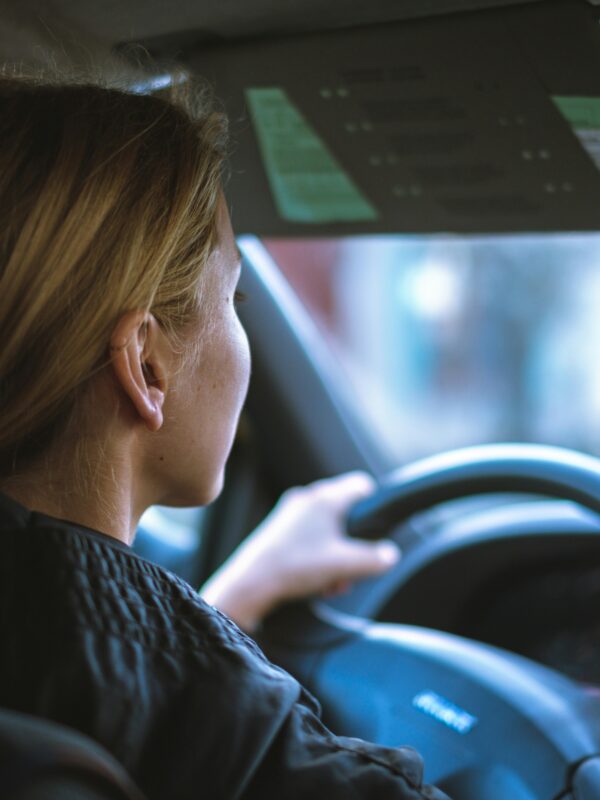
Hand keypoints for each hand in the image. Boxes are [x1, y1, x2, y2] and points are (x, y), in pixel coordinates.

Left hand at [200, 472, 399, 631]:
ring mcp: (290, 513)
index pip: (361, 485)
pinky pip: (309, 538)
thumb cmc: (297, 567)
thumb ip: (375, 559)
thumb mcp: (345, 565)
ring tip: (334, 582)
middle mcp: (307, 499)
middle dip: (353, 543)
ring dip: (336, 555)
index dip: (375, 505)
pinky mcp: (278, 530)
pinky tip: (317, 583)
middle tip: (353, 568)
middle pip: (345, 512)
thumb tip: (390, 555)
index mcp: (325, 498)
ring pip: (327, 529)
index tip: (377, 528)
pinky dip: (318, 557)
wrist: (251, 583)